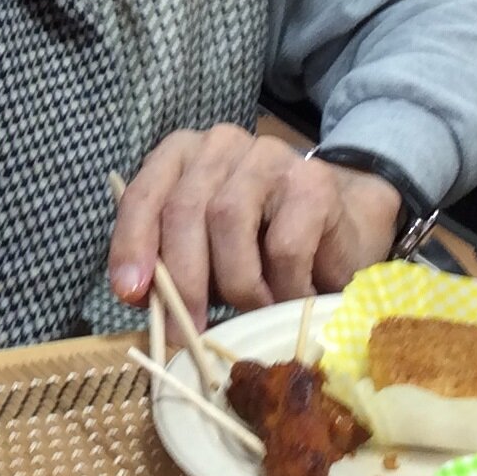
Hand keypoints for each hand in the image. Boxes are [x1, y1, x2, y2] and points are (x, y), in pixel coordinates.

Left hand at [105, 126, 403, 326]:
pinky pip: (283, 246)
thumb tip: (139, 297)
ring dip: (236, 284)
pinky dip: (281, 287)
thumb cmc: (260, 247)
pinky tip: (290, 299)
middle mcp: (220, 144)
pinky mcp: (314, 182)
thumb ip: (168, 265)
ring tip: (252, 312)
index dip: (132, 244)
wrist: (344, 228)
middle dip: (182, 279)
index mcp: (182, 155)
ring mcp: (268, 156)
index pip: (144, 194)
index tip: (132, 293)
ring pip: (229, 222)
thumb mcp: (204, 253)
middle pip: (184, 209)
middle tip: (190, 330)